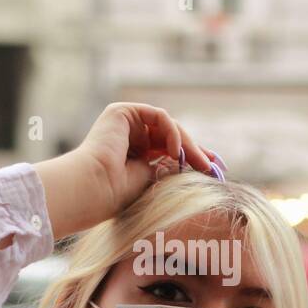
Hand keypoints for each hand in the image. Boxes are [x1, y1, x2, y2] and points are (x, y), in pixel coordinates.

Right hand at [34, 103, 214, 238]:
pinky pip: (158, 116)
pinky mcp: (121, 112)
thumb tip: (196, 164)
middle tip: (213, 164)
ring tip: (200, 163)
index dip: (190, 156)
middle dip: (194, 149)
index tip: (212, 168)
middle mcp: (127, 135)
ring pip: (167, 126)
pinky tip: (174, 150)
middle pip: (169, 136)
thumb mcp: (152, 180)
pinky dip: (171, 131)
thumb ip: (169, 168)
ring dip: (187, 144)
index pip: (166, 149)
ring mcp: (124, 122)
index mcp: (131, 154)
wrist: (94, 190)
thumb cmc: (115, 195)